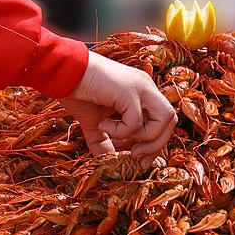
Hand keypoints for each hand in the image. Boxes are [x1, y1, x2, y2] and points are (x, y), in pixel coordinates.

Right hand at [59, 51, 176, 168]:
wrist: (63, 71)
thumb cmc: (78, 92)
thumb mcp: (95, 123)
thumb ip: (105, 142)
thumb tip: (110, 163)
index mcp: (142, 92)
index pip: (164, 120)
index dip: (155, 143)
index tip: (136, 157)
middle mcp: (146, 87)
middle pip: (171, 119)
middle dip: (157, 144)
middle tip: (135, 155)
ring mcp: (140, 87)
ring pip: (165, 118)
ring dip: (146, 139)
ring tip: (121, 140)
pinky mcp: (128, 91)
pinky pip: (136, 122)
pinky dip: (120, 131)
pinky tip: (103, 124)